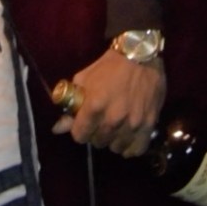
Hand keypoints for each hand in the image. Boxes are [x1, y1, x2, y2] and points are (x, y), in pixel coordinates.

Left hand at [51, 49, 166, 157]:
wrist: (140, 55)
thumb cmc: (109, 66)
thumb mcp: (84, 79)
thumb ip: (71, 105)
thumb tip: (58, 128)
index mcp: (94, 106)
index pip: (80, 136)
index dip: (79, 129)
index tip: (83, 123)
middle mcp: (113, 119)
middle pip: (97, 142)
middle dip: (95, 133)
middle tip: (100, 120)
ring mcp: (132, 124)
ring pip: (116, 147)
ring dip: (113, 139)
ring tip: (114, 127)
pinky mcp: (149, 125)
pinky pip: (136, 149)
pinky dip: (130, 146)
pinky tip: (127, 136)